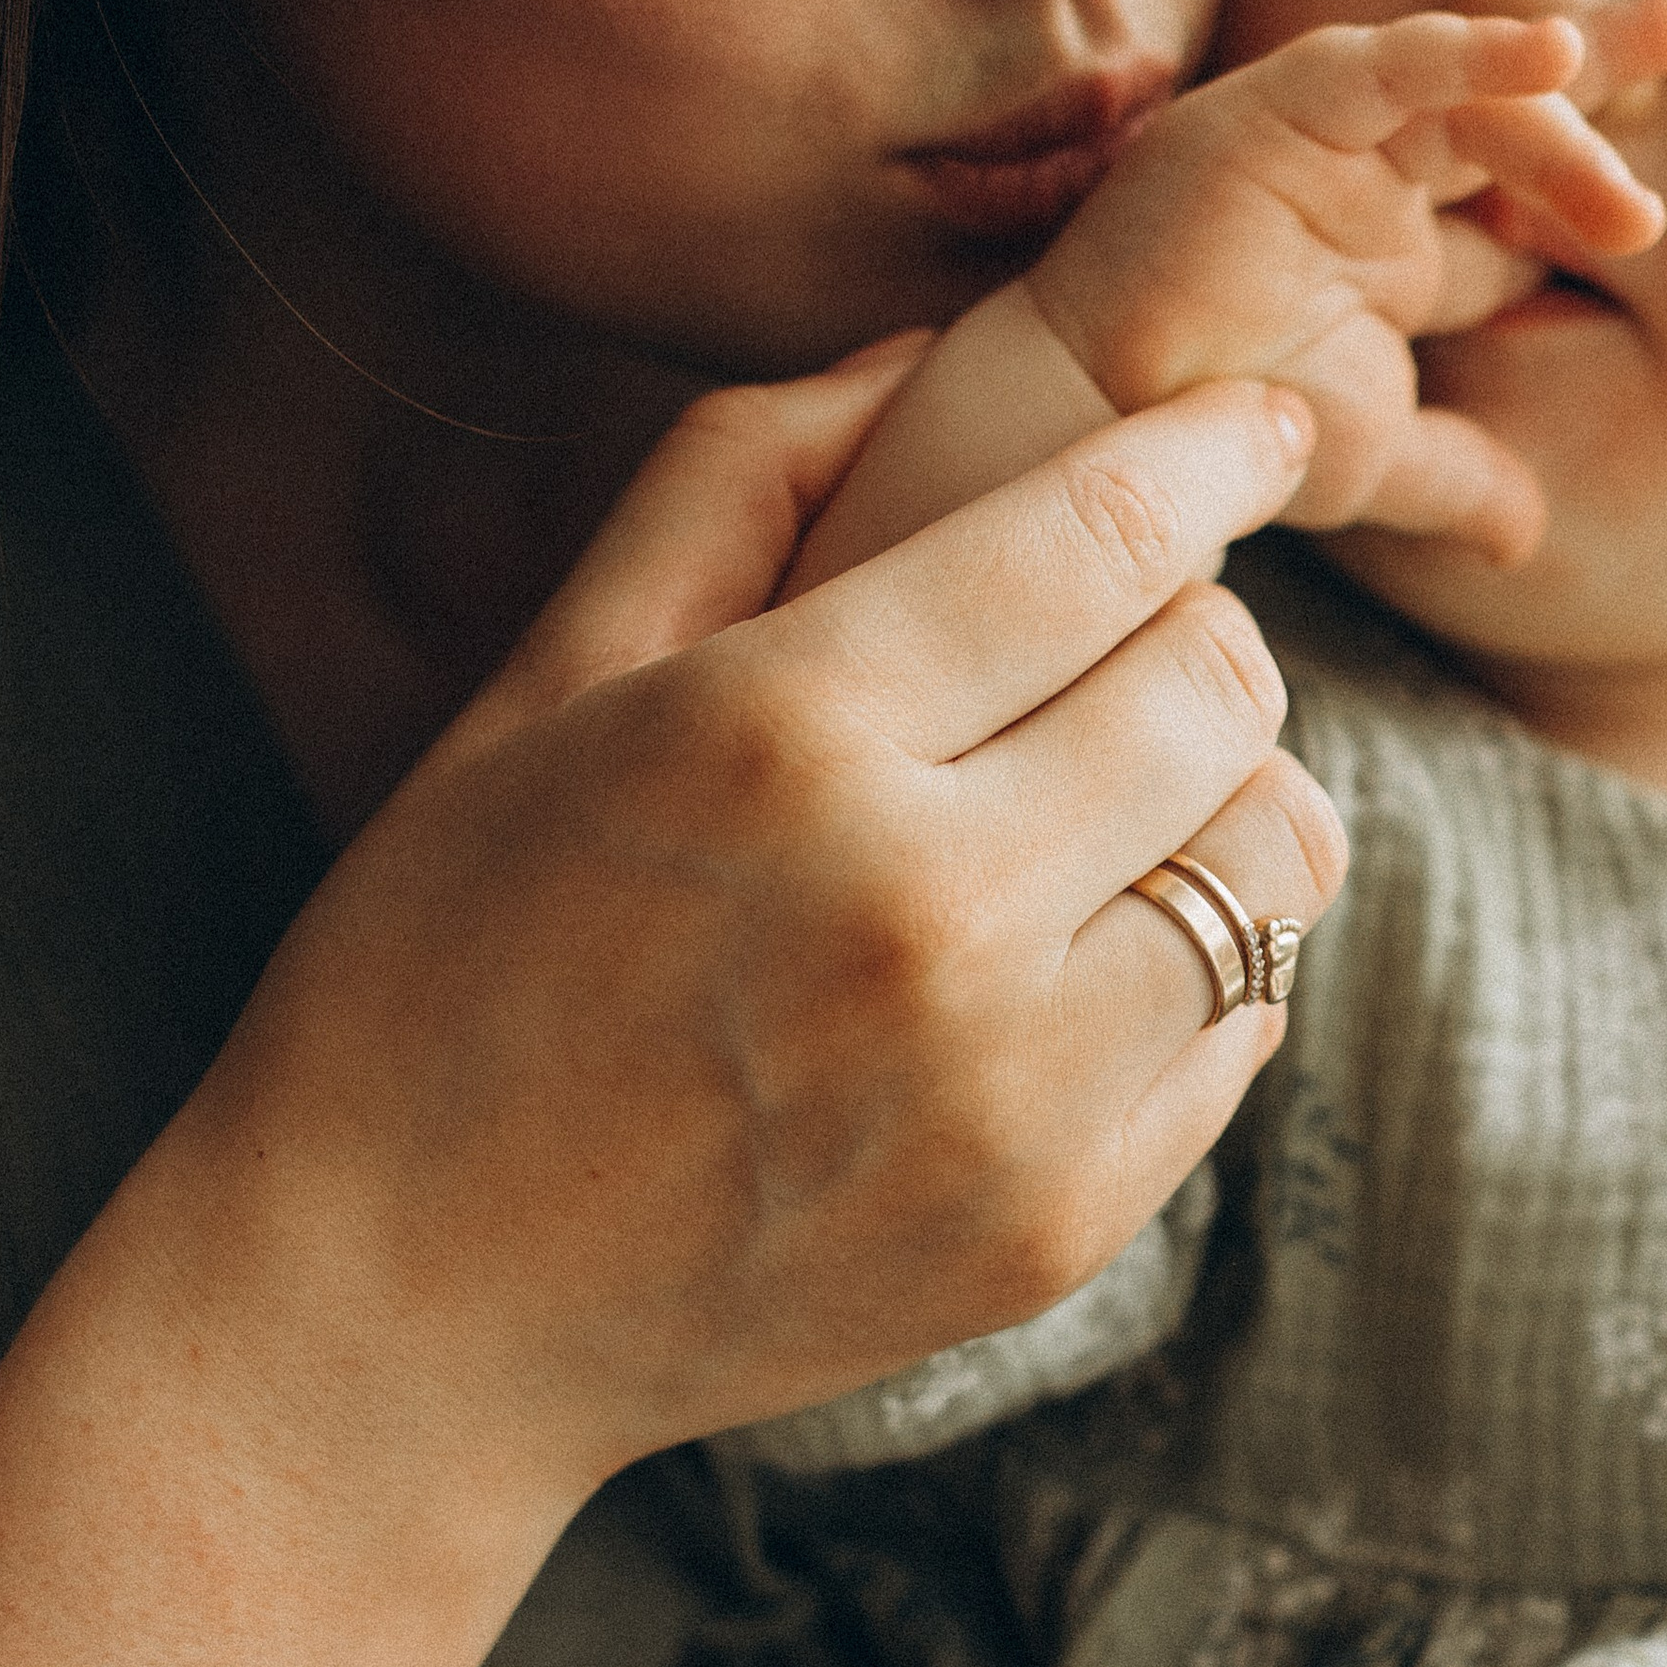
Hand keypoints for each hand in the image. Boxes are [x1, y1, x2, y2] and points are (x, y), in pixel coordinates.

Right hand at [0, 342, 1338, 1666]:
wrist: (394, 1318)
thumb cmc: (442, 957)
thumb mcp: (545, 678)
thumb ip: (733, 479)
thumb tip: (926, 348)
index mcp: (779, 735)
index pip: (1098, 537)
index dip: (1213, 449)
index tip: (1262, 420)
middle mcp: (923, 911)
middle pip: (1219, 684)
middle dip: (1196, 620)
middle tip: (1118, 631)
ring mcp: (1009, 1094)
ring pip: (1273, 855)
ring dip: (1218, 789)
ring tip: (1108, 792)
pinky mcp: (1058, 1228)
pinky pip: (1246, 1025)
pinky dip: (1197, 957)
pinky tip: (1069, 952)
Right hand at [1027, 5, 1666, 563]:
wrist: (1106, 431)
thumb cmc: (1215, 437)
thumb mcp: (1365, 454)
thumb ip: (1455, 477)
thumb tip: (1531, 540)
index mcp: (1388, 242)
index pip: (1512, 190)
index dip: (1591, 177)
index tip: (1663, 191)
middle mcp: (1359, 175)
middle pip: (1500, 105)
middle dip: (1597, 70)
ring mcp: (1315, 136)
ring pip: (1456, 87)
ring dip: (1553, 121)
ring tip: (1629, 207)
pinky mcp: (1269, 112)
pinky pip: (1382, 64)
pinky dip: (1466, 52)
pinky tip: (1554, 49)